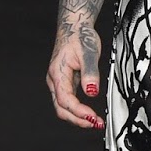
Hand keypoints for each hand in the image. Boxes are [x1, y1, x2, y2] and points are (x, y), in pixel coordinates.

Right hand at [47, 14, 103, 129]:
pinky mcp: (64, 83)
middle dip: (78, 120)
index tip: (93, 117)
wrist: (73, 27)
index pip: (65, 100)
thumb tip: (92, 92)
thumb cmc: (79, 36)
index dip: (78, 111)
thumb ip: (90, 73)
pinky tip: (89, 114)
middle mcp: (54, 80)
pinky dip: (78, 111)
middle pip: (61, 108)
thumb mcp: (89, 52)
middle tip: (96, 124)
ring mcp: (58, 83)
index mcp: (58, 73)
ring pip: (63, 107)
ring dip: (77, 117)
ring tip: (95, 121)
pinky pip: (68, 102)